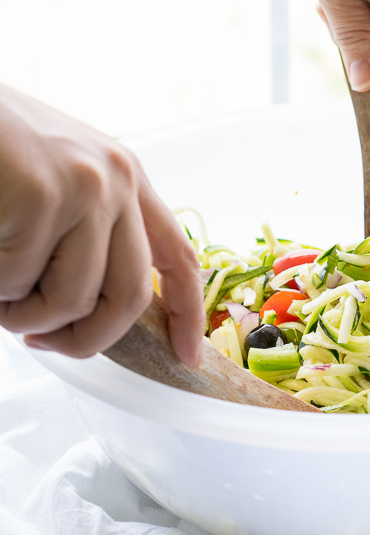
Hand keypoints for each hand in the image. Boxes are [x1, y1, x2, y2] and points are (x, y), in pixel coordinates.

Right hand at [0, 86, 203, 365]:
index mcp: (126, 179)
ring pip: (70, 300)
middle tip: (44, 342)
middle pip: (130, 296)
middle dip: (88, 339)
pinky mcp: (42, 196)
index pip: (178, 255)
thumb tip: (89, 310)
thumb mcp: (59, 181)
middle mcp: (117, 181)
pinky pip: (17, 281)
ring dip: (24, 314)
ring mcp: (83, 188)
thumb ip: (86, 234)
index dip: (187, 312)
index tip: (187, 356)